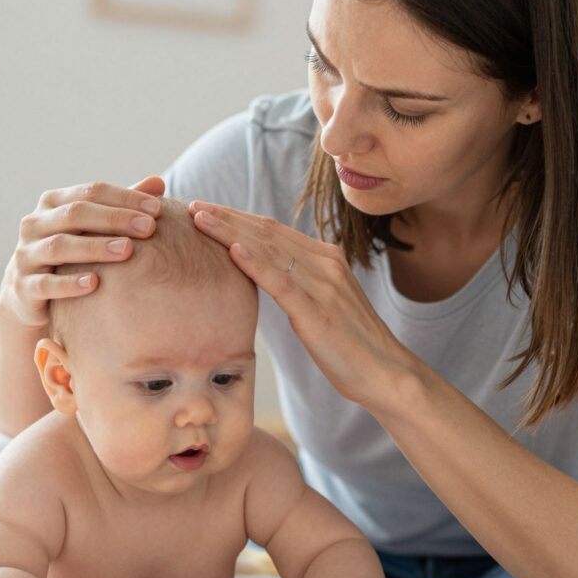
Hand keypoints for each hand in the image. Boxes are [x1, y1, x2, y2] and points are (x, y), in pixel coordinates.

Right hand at [0, 177, 164, 328]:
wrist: (31, 296)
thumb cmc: (73, 255)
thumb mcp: (94, 228)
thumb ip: (122, 207)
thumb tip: (159, 182)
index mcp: (53, 203)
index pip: (91, 192)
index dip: (125, 198)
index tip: (157, 209)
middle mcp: (34, 224)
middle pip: (75, 214)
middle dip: (114, 219)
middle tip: (149, 228)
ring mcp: (25, 255)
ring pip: (59, 247)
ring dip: (95, 248)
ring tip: (127, 251)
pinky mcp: (22, 287)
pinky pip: (45, 284)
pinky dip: (70, 283)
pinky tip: (96, 284)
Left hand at [188, 201, 414, 408]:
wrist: (386, 372)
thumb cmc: (350, 345)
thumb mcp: (321, 305)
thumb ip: (298, 284)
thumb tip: (266, 275)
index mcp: (325, 258)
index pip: (272, 230)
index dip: (236, 217)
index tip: (206, 210)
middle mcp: (325, 263)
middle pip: (266, 232)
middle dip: (226, 217)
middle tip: (191, 205)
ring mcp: (323, 285)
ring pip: (269, 250)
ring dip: (231, 232)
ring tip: (200, 219)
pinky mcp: (318, 312)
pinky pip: (283, 282)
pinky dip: (256, 264)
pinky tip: (233, 251)